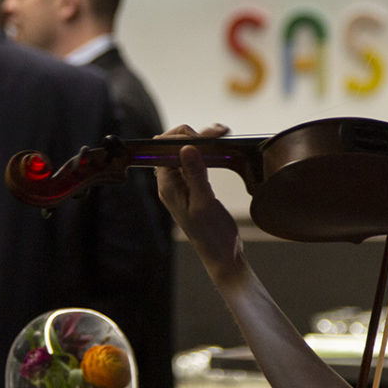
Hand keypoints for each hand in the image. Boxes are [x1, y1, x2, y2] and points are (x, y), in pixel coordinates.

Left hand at [154, 123, 240, 272]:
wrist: (222, 254)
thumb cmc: (211, 234)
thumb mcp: (204, 203)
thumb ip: (195, 174)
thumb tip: (186, 148)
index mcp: (167, 186)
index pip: (164, 149)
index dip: (181, 137)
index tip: (204, 136)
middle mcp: (171, 182)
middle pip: (173, 146)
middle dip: (193, 134)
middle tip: (219, 132)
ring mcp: (182, 183)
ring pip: (186, 152)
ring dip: (201, 140)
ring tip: (222, 134)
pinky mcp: (194, 185)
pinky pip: (195, 161)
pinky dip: (206, 151)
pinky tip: (220, 148)